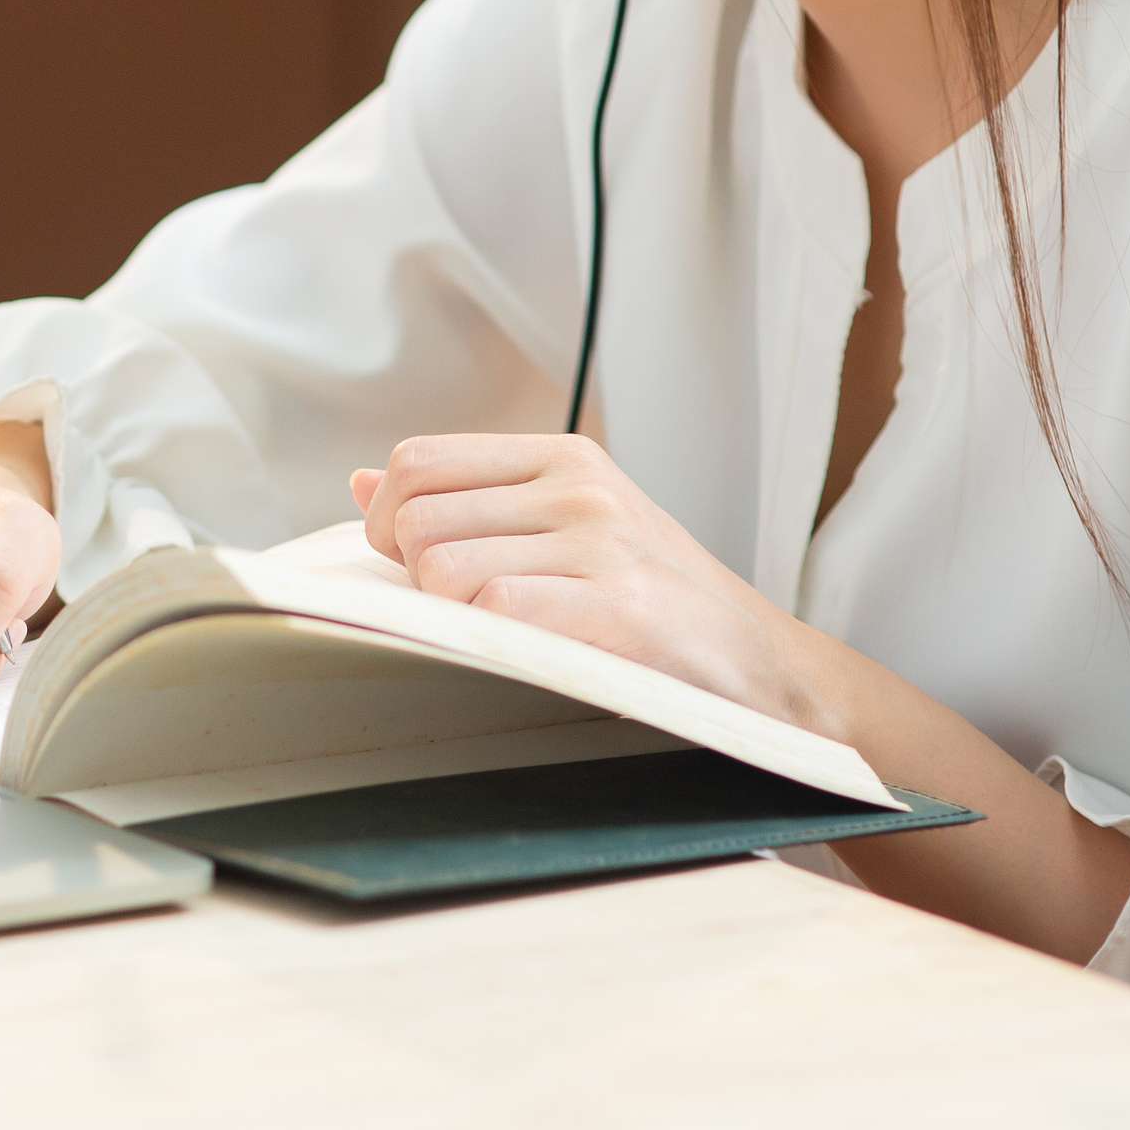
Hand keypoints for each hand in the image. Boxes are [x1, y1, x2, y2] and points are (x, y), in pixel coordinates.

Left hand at [352, 434, 835, 733]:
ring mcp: (600, 541)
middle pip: (418, 517)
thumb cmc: (656, 608)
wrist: (767, 672)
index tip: (414, 567)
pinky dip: (489, 641)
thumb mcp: (569, 531)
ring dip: (455, 617)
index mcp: (563, 458)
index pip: (418, 461)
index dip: (389, 520)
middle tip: (469, 615)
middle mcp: (580, 486)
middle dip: (418, 578)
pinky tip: (532, 657)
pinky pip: (494, 609)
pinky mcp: (617, 606)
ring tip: (512, 637)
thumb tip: (362, 482)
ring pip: (444, 566)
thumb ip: (470, 502)